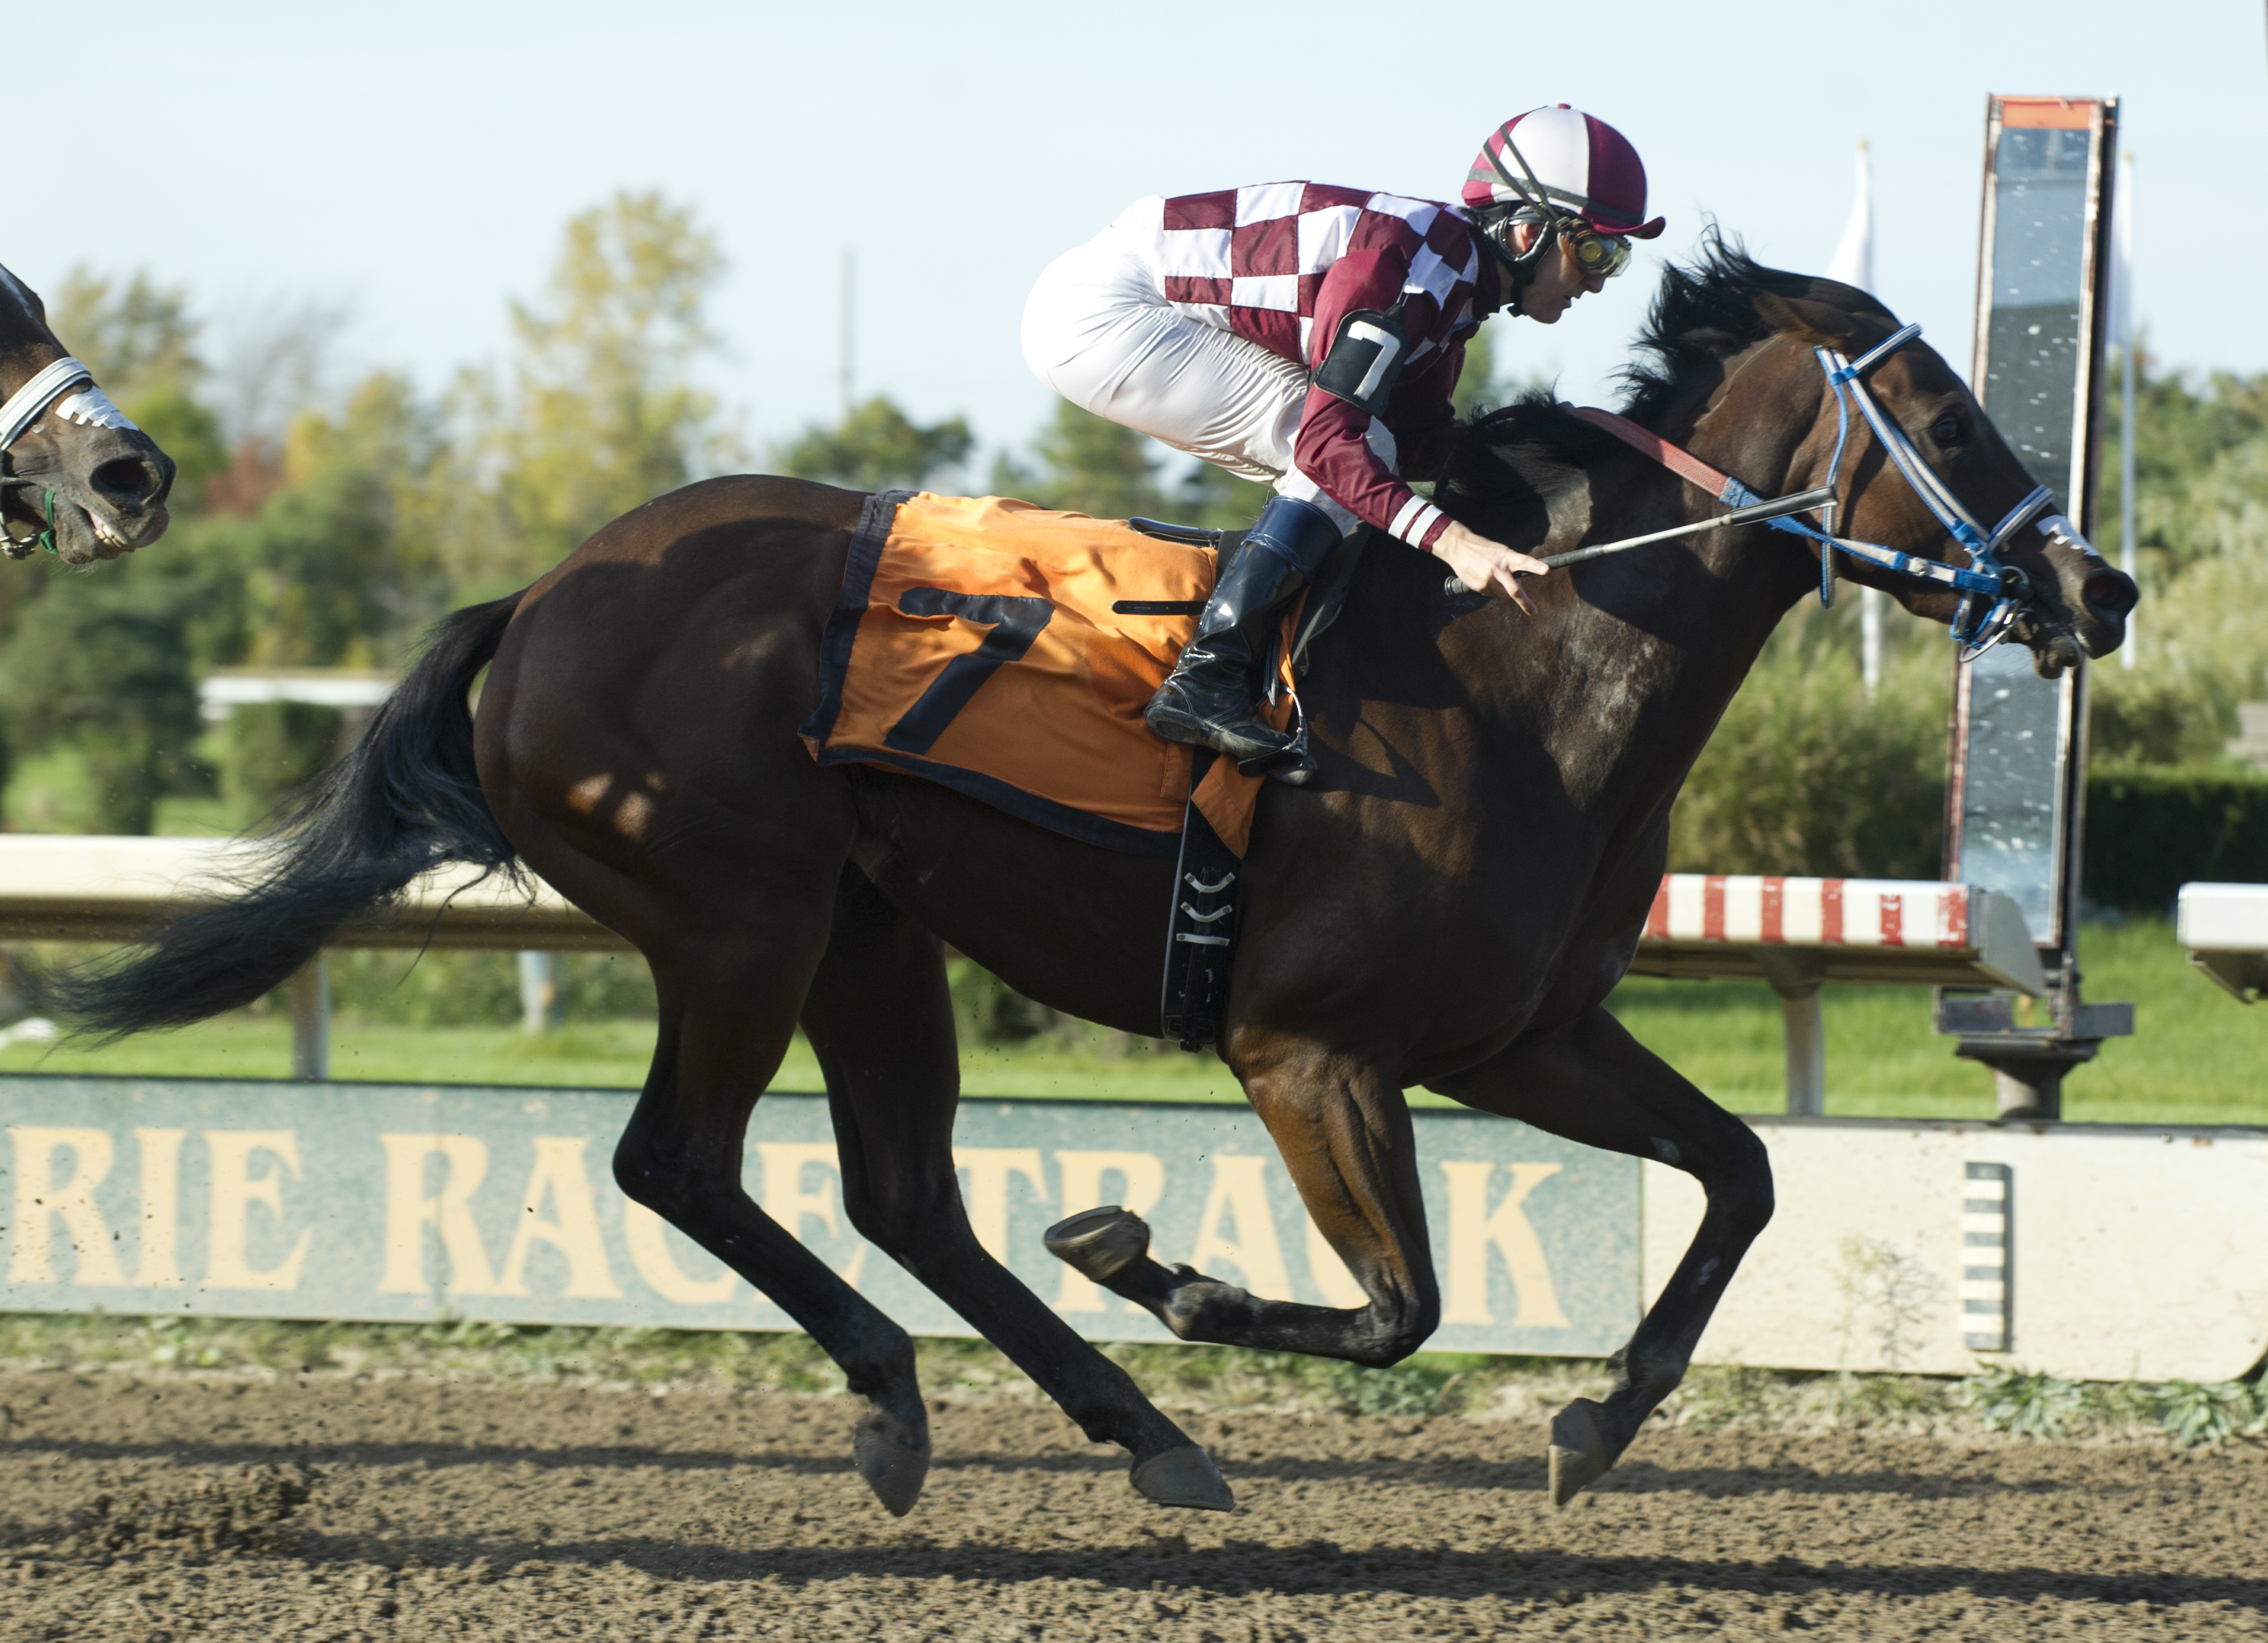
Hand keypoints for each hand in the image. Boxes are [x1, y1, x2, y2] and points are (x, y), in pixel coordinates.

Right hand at [1431, 521, 1548, 614]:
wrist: (1459, 547)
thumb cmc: (1484, 550)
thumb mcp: (1500, 552)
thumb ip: (1511, 565)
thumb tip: (1518, 585)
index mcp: (1507, 556)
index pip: (1524, 561)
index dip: (1536, 566)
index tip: (1547, 570)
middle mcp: (1498, 568)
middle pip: (1514, 590)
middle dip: (1525, 602)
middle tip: (1534, 612)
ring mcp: (1488, 578)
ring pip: (1503, 595)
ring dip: (1502, 591)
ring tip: (1492, 576)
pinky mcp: (1479, 586)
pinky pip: (1490, 594)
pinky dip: (1490, 589)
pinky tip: (1482, 578)